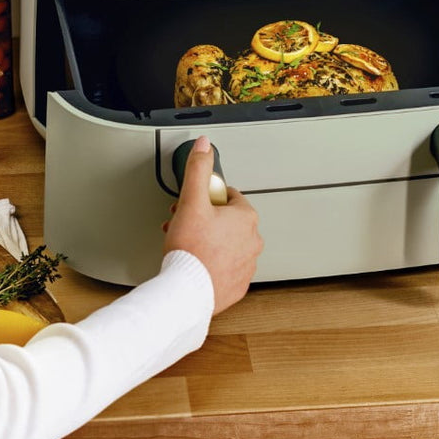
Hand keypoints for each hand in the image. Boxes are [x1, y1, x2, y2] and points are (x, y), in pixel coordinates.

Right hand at [163, 136, 262, 314]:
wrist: (186, 294)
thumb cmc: (191, 251)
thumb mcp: (191, 201)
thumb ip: (198, 169)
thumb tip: (205, 144)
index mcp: (246, 218)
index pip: (228, 197)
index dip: (205, 199)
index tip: (193, 207)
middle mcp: (252, 241)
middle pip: (226, 221)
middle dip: (204, 221)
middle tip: (185, 226)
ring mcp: (247, 265)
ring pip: (226, 245)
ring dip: (207, 242)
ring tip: (186, 247)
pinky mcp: (237, 286)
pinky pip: (225, 268)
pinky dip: (211, 265)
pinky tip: (195, 265)